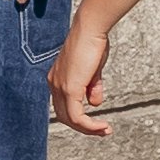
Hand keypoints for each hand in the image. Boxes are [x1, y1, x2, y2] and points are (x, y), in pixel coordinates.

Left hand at [53, 13, 115, 138]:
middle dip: (84, 127)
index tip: (97, 122)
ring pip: (70, 119)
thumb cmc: (93, 43)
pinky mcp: (69, 88)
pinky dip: (89, 125)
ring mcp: (60, 87)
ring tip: (105, 130)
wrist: (90, 28)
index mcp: (57, 78)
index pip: (64, 106)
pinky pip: (76, 116)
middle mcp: (54, 83)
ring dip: (88, 129)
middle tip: (103, 131)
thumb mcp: (93, 70)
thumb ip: (92, 87)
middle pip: (64, 116)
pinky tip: (101, 126)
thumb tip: (95, 104)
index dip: (80, 118)